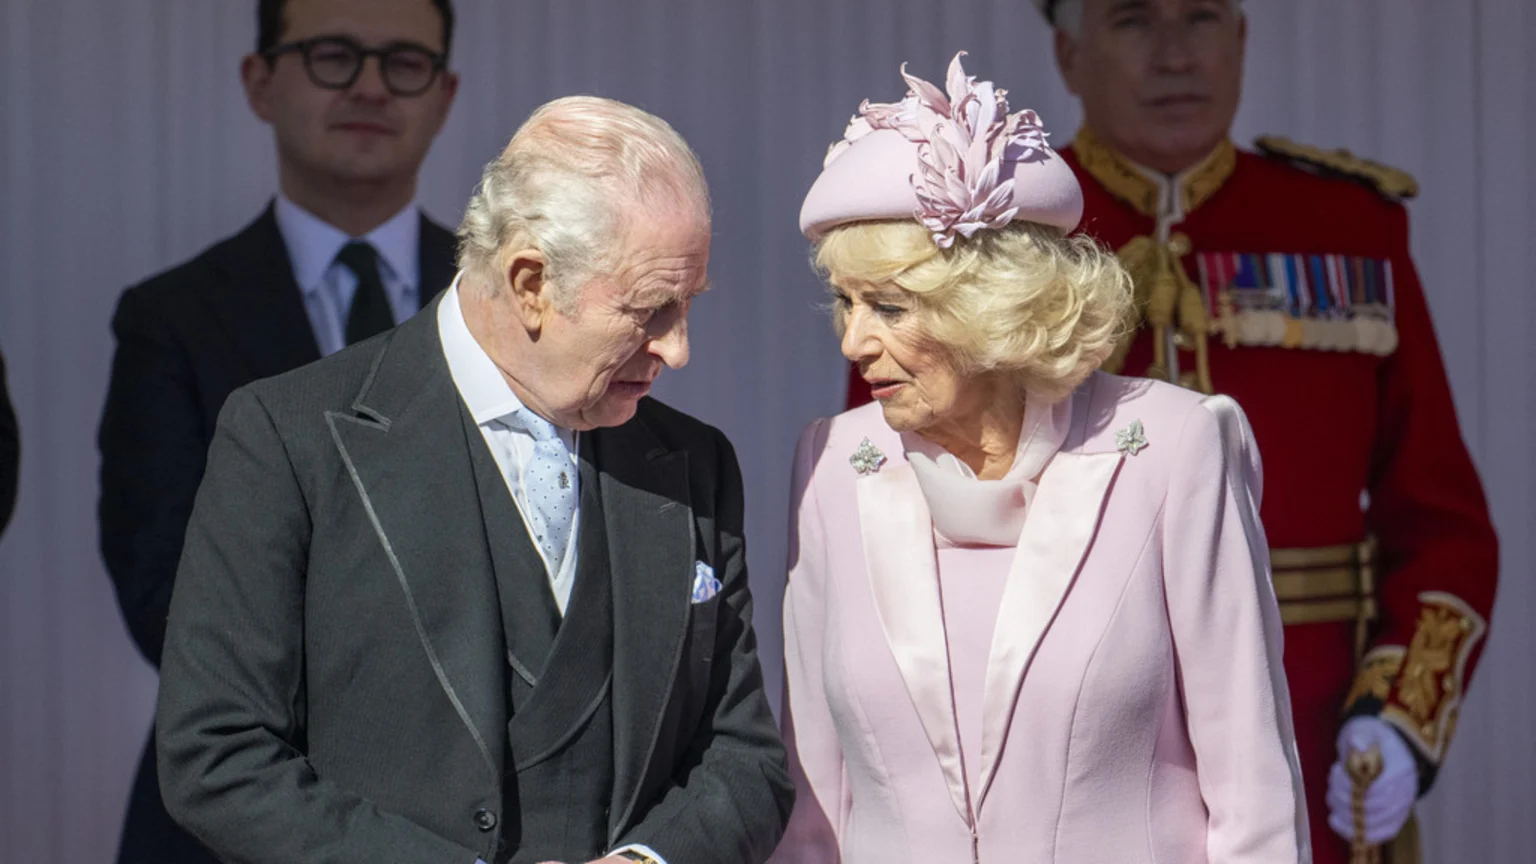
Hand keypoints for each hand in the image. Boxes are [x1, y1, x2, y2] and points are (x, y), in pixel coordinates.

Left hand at [1327, 716, 1417, 843]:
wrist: (1387, 748)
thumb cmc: (1373, 739)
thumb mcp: (1366, 729)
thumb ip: (1361, 735)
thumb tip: (1357, 743)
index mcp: (1401, 770)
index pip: (1379, 789)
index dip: (1352, 785)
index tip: (1336, 771)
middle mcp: (1405, 793)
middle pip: (1375, 809)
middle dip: (1345, 798)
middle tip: (1331, 785)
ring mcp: (1401, 808)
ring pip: (1374, 824)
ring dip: (1345, 814)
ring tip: (1332, 798)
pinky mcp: (1392, 818)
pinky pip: (1377, 834)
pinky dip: (1355, 831)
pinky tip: (1336, 821)